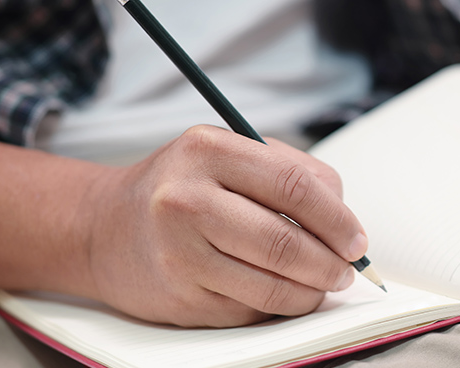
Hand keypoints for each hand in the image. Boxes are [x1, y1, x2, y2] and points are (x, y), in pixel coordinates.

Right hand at [79, 125, 365, 326]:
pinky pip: (249, 310)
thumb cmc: (181, 187)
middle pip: (286, 241)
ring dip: (311, 292)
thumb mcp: (227, 155)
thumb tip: (346, 222)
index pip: (296, 186)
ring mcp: (179, 252)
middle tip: (346, 270)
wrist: (102, 228)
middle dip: (331, 263)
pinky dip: (276, 306)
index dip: (338, 219)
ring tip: (321, 285)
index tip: (357, 240)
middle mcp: (187, 199)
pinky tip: (278, 293)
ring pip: (272, 284)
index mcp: (208, 150)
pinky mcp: (179, 297)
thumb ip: (290, 173)